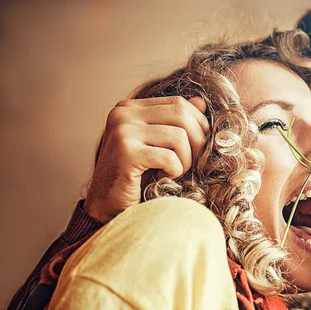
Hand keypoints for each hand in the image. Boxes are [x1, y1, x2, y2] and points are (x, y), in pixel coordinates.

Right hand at [84, 96, 208, 222]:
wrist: (109, 208)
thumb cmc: (138, 177)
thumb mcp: (159, 145)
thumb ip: (176, 122)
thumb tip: (201, 102)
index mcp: (129, 108)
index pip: (178, 103)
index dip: (198, 125)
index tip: (198, 148)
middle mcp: (123, 114)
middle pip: (181, 115)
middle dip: (197, 141)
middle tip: (192, 163)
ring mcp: (122, 132)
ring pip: (179, 137)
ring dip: (185, 161)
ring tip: (173, 172)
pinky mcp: (126, 153)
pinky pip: (170, 158)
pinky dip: (174, 172)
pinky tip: (161, 180)